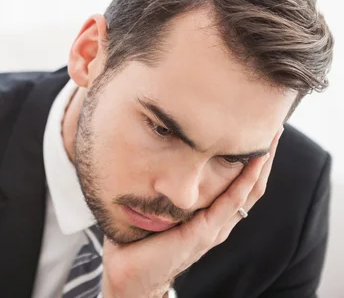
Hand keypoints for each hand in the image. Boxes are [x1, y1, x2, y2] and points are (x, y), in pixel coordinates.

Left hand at [101, 127, 283, 297]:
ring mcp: (214, 229)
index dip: (251, 159)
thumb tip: (150, 152)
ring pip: (248, 191)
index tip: (255, 131)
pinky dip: (245, 181)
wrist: (128, 274)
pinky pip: (230, 203)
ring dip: (261, 163)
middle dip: (264, 156)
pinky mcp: (203, 234)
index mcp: (209, 216)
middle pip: (252, 184)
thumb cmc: (138, 240)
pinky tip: (253, 162)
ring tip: (270, 138)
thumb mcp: (155, 207)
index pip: (239, 183)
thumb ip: (162, 188)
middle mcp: (218, 222)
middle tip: (273, 126)